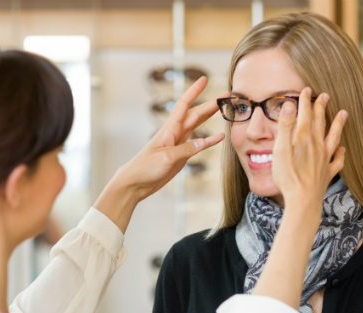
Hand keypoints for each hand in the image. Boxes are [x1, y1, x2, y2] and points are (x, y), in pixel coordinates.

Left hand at [109, 76, 225, 201]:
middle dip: (210, 103)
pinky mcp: (182, 155)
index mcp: (169, 129)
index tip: (204, 79)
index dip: (194, 91)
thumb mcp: (166, 158)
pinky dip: (210, 141)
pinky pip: (198, 145)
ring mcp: (179, 143)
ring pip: (197, 125)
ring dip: (210, 116)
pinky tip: (219, 137)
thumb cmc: (145, 167)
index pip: (184, 104)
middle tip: (225, 95)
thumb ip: (186, 149)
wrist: (137, 182)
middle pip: (196, 113)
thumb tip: (205, 142)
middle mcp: (175, 133)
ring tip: (223, 108)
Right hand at [271, 88, 346, 216]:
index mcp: (304, 139)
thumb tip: (289, 105)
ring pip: (333, 137)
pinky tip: (343, 150)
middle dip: (321, 108)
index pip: (305, 115)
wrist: (303, 202)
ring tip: (344, 114)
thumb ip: (285, 127)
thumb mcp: (280, 150)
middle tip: (325, 95)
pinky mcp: (326, 173)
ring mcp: (324, 160)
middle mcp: (317, 146)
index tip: (306, 89)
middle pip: (320, 122)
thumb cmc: (288, 177)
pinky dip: (341, 154)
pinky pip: (337, 161)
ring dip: (338, 125)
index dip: (305, 101)